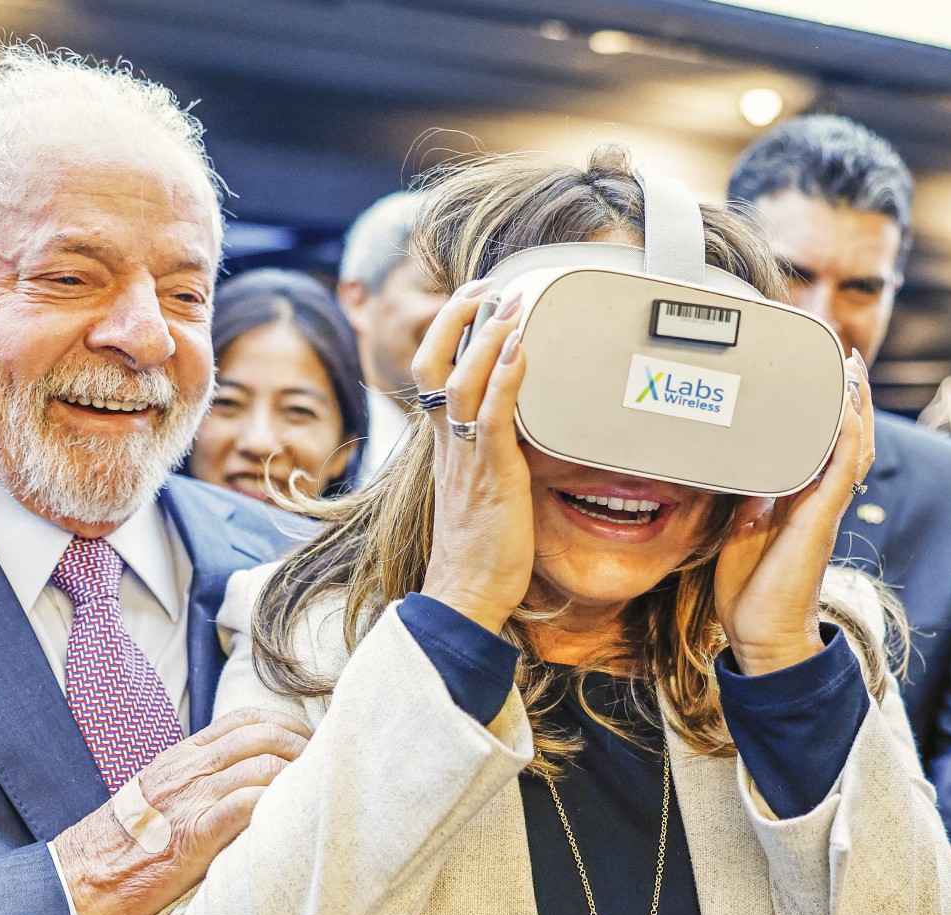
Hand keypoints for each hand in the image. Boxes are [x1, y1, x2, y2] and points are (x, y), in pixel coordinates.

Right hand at [51, 708, 311, 914]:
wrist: (76, 881)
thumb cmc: (118, 848)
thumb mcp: (154, 798)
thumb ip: (192, 783)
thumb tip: (238, 781)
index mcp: (179, 758)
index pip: (244, 720)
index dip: (286, 724)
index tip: (309, 742)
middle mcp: (187, 770)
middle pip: (263, 735)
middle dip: (303, 746)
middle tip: (324, 768)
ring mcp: (191, 801)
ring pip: (263, 766)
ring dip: (298, 779)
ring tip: (315, 797)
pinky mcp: (194, 835)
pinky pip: (247, 805)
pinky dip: (276, 806)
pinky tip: (289, 819)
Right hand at [415, 281, 534, 634]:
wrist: (467, 593)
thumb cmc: (479, 551)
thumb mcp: (479, 491)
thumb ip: (487, 456)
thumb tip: (512, 432)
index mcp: (442, 448)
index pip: (431, 376)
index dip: (445, 333)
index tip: (469, 301)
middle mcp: (447, 446)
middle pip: (434, 365)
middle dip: (456, 318)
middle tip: (484, 285)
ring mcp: (465, 458)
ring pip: (462, 382)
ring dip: (487, 336)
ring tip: (511, 303)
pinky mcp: (490, 475)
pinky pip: (492, 417)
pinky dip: (505, 378)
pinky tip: (520, 349)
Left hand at [714, 352, 876, 675]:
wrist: (760, 634)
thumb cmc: (751, 590)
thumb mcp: (743, 530)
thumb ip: (748, 498)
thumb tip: (736, 466)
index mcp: (801, 501)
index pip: (824, 445)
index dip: (828, 410)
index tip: (822, 373)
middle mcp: (819, 501)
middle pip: (847, 439)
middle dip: (850, 397)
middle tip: (845, 357)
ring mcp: (823, 510)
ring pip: (852, 449)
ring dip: (855, 408)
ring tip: (852, 370)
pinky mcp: (820, 522)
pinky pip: (840, 473)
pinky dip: (846, 439)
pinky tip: (847, 410)